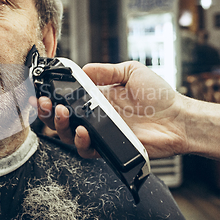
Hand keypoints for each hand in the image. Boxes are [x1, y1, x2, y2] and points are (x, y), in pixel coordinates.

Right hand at [37, 61, 187, 158]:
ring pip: (69, 135)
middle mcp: (96, 116)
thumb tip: (82, 69)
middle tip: (45, 103)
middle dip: (47, 112)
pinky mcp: (108, 148)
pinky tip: (83, 131)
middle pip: (62, 118)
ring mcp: (101, 132)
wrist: (178, 118)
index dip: (52, 95)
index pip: (68, 97)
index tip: (41, 90)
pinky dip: (80, 142)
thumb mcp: (131, 72)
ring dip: (60, 125)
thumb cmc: (159, 95)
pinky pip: (87, 150)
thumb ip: (106, 71)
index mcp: (98, 97)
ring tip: (63, 114)